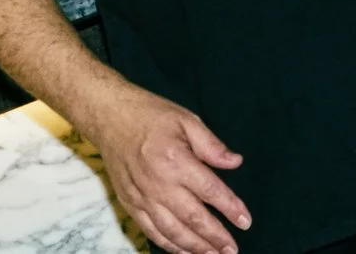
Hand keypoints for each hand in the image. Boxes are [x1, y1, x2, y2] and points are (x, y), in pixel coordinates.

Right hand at [92, 88, 249, 253]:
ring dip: (195, 247)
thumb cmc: (150, 115)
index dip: (230, 208)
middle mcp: (159, 184)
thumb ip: (211, 145)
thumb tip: (235, 162)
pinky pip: (152, 232)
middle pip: (193, 218)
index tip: (245, 221)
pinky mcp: (130, 204)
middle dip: (215, 237)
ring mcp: (142, 197)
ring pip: (172, 231)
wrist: (109, 117)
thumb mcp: (186, 119)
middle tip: (232, 249)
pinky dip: (170, 246)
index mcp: (176, 160)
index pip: (210, 191)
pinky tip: (184, 252)